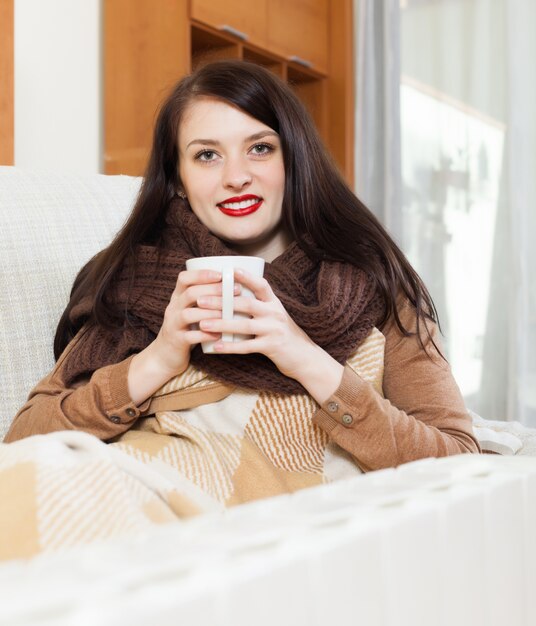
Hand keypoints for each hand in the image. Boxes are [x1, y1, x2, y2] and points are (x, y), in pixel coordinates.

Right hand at [128, 269, 235, 403]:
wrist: (165, 356)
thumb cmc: (186, 329)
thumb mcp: (190, 310)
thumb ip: (205, 299)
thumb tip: (235, 286)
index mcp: (177, 298)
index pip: (184, 279)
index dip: (202, 274)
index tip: (221, 274)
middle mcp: (173, 308)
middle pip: (190, 293)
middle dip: (213, 290)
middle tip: (234, 290)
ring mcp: (173, 325)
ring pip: (189, 314)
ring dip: (211, 312)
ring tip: (229, 312)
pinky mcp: (176, 341)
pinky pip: (190, 336)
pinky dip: (206, 335)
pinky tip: (219, 334)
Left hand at [197, 270, 343, 399]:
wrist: (304, 357)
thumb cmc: (282, 333)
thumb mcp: (274, 315)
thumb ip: (258, 305)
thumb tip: (230, 295)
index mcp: (274, 302)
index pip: (261, 284)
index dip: (246, 276)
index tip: (229, 269)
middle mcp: (275, 313)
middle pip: (246, 303)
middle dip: (221, 301)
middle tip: (200, 300)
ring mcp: (274, 330)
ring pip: (244, 325)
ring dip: (221, 324)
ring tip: (202, 324)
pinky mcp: (272, 347)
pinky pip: (247, 347)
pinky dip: (230, 347)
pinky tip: (216, 347)